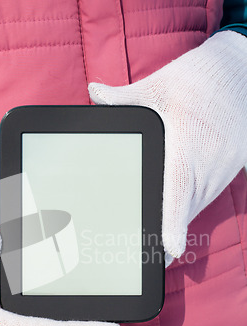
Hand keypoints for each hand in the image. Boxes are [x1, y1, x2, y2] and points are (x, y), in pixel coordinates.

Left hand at [89, 31, 246, 260]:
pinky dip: (194, 202)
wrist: (239, 70)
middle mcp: (208, 160)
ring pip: (199, 203)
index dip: (174, 222)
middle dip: (170, 231)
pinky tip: (181, 204)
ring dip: (181, 216)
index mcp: (186, 142)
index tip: (170, 249)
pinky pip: (210, 192)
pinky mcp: (233, 164)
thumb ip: (124, 97)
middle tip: (152, 255)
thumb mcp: (157, 84)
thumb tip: (93, 92)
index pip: (178, 189)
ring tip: (162, 235)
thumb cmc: (197, 77)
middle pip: (186, 206)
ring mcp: (224, 165)